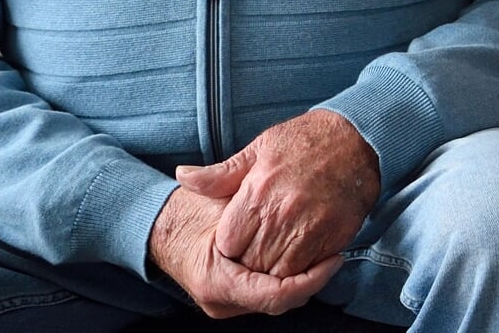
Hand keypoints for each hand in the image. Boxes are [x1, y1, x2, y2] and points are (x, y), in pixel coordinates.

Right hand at [149, 186, 340, 317]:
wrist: (162, 229)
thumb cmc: (188, 211)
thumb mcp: (215, 199)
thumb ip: (235, 195)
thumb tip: (265, 195)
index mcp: (217, 280)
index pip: (275, 294)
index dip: (310, 280)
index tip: (333, 259)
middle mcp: (222, 301)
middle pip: (281, 301)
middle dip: (312, 280)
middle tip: (336, 254)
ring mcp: (228, 304)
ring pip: (278, 300)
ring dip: (303, 279)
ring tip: (327, 253)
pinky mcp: (235, 299)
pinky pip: (269, 294)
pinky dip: (289, 278)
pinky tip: (308, 258)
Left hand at [176, 109, 380, 277]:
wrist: (358, 137)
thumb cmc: (306, 141)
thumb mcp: (259, 149)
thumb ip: (220, 174)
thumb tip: (183, 177)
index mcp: (256, 193)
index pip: (228, 243)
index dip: (230, 244)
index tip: (239, 237)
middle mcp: (280, 214)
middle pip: (251, 262)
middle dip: (250, 261)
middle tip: (258, 248)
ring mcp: (308, 228)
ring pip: (278, 272)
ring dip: (275, 268)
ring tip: (278, 251)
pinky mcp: (333, 236)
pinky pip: (308, 270)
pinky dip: (301, 269)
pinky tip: (301, 252)